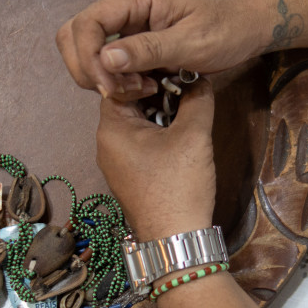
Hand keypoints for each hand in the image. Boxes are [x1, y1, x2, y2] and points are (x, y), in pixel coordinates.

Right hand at [57, 0, 267, 99]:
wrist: (250, 23)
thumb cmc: (228, 27)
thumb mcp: (192, 42)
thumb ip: (148, 49)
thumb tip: (104, 58)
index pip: (86, 23)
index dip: (87, 58)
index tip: (109, 88)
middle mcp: (126, 7)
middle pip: (76, 35)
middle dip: (89, 69)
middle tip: (122, 91)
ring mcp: (129, 24)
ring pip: (89, 50)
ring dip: (105, 77)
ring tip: (141, 90)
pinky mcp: (136, 42)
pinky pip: (110, 61)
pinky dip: (118, 80)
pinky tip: (147, 88)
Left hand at [96, 79, 216, 239]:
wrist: (176, 239)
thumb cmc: (178, 186)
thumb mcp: (193, 136)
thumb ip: (197, 99)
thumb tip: (200, 79)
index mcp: (111, 129)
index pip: (121, 83)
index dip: (147, 72)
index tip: (173, 69)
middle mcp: (106, 144)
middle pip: (129, 102)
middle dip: (157, 92)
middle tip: (184, 84)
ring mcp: (117, 162)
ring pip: (137, 122)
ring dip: (160, 112)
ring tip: (187, 106)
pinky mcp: (130, 175)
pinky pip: (141, 142)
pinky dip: (159, 132)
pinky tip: (181, 131)